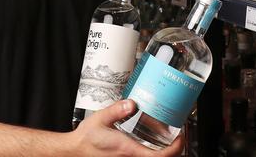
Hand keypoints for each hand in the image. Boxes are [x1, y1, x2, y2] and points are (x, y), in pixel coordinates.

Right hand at [70, 100, 184, 156]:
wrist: (74, 152)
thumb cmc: (86, 139)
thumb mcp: (100, 119)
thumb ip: (117, 110)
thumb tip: (132, 103)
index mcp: (128, 150)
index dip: (175, 148)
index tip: (181, 137)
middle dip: (175, 150)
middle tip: (179, 135)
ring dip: (165, 152)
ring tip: (170, 138)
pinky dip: (154, 154)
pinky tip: (153, 143)